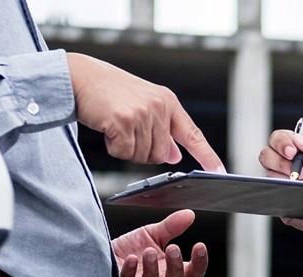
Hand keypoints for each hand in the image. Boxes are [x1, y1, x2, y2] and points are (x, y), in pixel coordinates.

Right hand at [67, 52, 224, 170]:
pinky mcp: (123, 121)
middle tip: (127, 130)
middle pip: (161, 155)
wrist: (82, 76)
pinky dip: (113, 147)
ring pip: (142, 156)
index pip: (193, 135)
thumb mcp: (144, 105)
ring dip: (126, 148)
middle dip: (143, 151)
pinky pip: (124, 152)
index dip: (207, 156)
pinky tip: (108, 128)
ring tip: (116, 125)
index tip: (220, 173)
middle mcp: (159, 107)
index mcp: (168, 102)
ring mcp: (142, 113)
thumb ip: (163, 130)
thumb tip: (175, 156)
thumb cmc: (111, 92)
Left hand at [113, 210, 210, 276]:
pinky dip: (130, 272)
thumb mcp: (152, 234)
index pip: (192, 274)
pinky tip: (132, 259)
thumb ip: (171, 227)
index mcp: (169, 271)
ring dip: (152, 271)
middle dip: (175, 269)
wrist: (103, 251)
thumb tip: (189, 215)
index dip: (199, 263)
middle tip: (173, 248)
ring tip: (149, 251)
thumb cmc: (130, 247)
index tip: (199, 246)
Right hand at [258, 129, 302, 235]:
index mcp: (295, 147)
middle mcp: (283, 163)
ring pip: (269, 177)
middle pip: (266, 156)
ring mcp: (280, 181)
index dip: (281, 143)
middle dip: (280, 163)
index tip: (293, 152)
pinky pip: (274, 197)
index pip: (277, 139)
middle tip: (300, 172)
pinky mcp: (281, 198)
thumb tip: (299, 139)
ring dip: (286, 180)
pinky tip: (299, 196)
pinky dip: (285, 195)